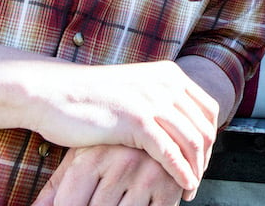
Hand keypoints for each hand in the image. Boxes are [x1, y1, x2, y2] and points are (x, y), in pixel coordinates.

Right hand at [30, 60, 218, 193]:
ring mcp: (153, 101)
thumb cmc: (90, 98)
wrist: (54, 92)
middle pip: (204, 127)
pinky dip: (181, 173)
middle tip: (197, 179)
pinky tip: (184, 187)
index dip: (210, 137)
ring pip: (192, 142)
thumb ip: (158, 101)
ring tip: (190, 189)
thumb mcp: (134, 91)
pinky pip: (170, 153)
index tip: (202, 160)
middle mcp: (167, 84)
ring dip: (196, 170)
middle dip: (205, 158)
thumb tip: (179, 125)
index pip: (208, 109)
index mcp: (169, 74)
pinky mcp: (137, 121)